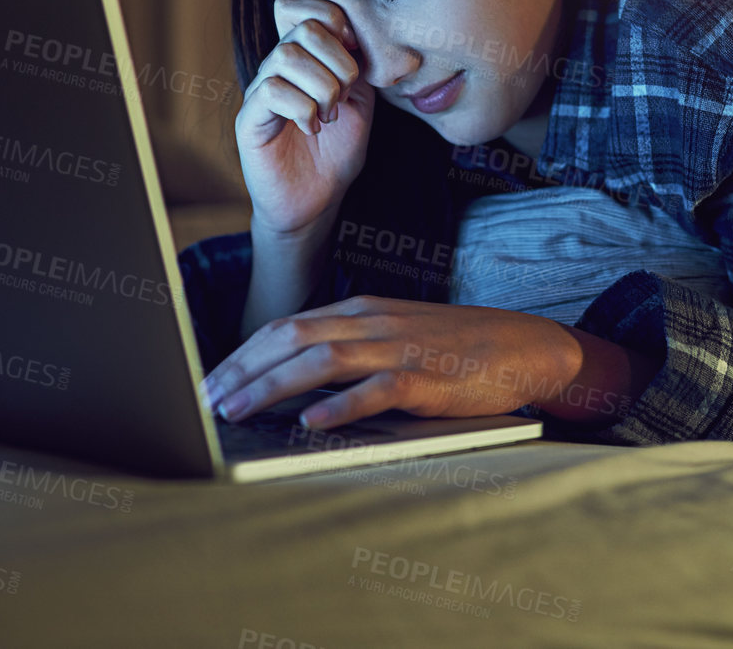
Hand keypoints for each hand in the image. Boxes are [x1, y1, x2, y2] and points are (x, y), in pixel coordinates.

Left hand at [201, 296, 645, 429]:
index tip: (209, 381)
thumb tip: (297, 384)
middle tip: (205, 399)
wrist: (527, 346)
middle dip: (241, 368)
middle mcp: (373, 322)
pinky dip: (339, 405)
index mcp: (362, 310)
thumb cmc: (459, 348)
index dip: (242, 353)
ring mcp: (400, 347)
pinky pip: (376, 390)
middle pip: (291, 337)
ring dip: (272, 386)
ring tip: (236, 410)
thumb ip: (353, 350)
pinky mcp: (427, 377)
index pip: (287, 325)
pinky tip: (310, 422)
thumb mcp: (397, 337)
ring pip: (321, 360)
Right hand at [236, 0, 373, 236]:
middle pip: (303, 28)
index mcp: (303, 57)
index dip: (333, 18)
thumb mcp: (360, 101)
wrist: (318, 200)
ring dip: (322, 87)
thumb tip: (355, 35)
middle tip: (343, 96)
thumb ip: (358, 65)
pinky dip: (302, 109)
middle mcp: (277, 68)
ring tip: (328, 115)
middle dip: (338, 62)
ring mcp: (260, 91)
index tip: (354, 51)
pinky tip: (311, 128)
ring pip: (285, 56)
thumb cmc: (337, 151)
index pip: (302, 6)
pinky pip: (271, 91)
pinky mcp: (248, 120)